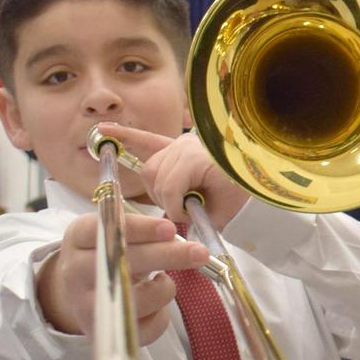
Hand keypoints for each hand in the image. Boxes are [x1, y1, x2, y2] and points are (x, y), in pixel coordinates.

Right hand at [37, 211, 207, 340]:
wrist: (83, 293)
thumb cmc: (111, 256)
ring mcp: (85, 306)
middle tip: (199, 253)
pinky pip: (147, 326)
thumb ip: (142, 231)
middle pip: (123, 263)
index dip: (140, 229)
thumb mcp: (117, 235)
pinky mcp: (102, 333)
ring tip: (162, 282)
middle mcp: (74, 272)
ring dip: (165, 288)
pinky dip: (161, 315)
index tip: (170, 229)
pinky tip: (154, 306)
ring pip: (138, 298)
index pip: (106, 230)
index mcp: (78, 239)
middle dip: (167, 256)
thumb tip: (175, 238)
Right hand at [96, 123, 250, 232]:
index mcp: (197, 158)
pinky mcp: (176, 144)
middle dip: (164, 197)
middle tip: (182, 209)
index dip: (175, 208)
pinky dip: (125, 136)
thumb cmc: (243, 189)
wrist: (258, 169)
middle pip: (154, 175)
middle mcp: (184, 145)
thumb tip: (178, 228)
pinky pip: (145, 139)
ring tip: (174, 197)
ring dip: (157, 186)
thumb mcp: (224, 209)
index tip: (186, 217)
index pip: (170, 186)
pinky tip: (102, 131)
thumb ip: (199, 219)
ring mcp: (180, 142)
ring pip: (150, 168)